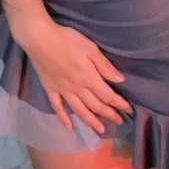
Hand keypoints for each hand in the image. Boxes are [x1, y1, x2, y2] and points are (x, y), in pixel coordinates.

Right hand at [10, 12, 133, 133]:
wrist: (39, 39)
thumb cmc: (67, 40)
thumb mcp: (90, 48)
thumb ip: (104, 65)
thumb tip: (119, 80)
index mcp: (88, 78)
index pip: (108, 95)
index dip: (119, 104)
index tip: (129, 110)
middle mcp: (77, 88)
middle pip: (96, 105)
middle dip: (109, 114)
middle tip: (119, 121)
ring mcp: (62, 90)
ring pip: (79, 110)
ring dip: (91, 121)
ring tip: (100, 130)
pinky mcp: (50, 88)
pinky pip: (58, 107)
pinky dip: (64, 118)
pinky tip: (69, 127)